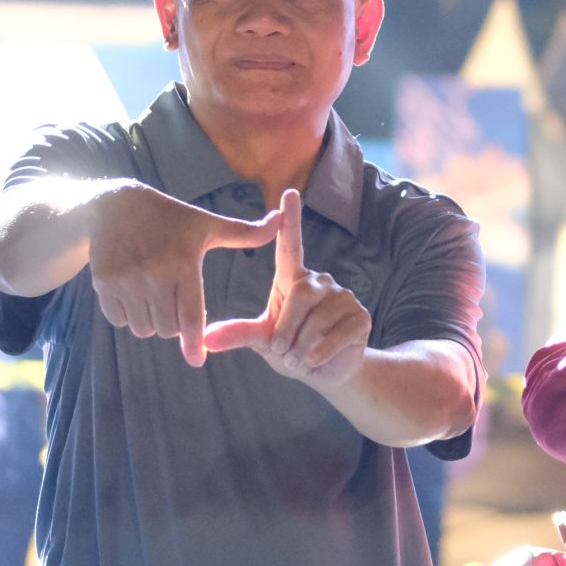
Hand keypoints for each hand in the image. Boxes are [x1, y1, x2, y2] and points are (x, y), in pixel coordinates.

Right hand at [87, 185, 284, 365]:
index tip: (197, 359)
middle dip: (174, 326)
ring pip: (143, 328)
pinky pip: (119, 320)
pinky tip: (133, 295)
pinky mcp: (103, 284)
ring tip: (154, 300)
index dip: (194, 342)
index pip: (190, 316)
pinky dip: (128, 316)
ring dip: (151, 323)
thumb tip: (278, 222)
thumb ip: (244, 233)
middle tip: (173, 304)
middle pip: (167, 329)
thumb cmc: (171, 218)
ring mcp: (126, 281)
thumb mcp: (207, 224)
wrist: (116, 205)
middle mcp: (153, 275)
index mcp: (183, 264)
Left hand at [202, 189, 371, 388]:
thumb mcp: (263, 341)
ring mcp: (344, 297)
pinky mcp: (361, 316)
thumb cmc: (291, 349)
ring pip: (316, 320)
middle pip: (300, 295)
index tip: (289, 192)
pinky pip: (335, 335)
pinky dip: (319, 354)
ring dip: (301, 347)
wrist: (326, 373)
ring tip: (300, 357)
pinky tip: (317, 360)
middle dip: (286, 330)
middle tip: (283, 351)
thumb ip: (239, 334)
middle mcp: (320, 281)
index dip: (291, 220)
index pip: (291, 245)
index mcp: (294, 280)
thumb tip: (205, 340)